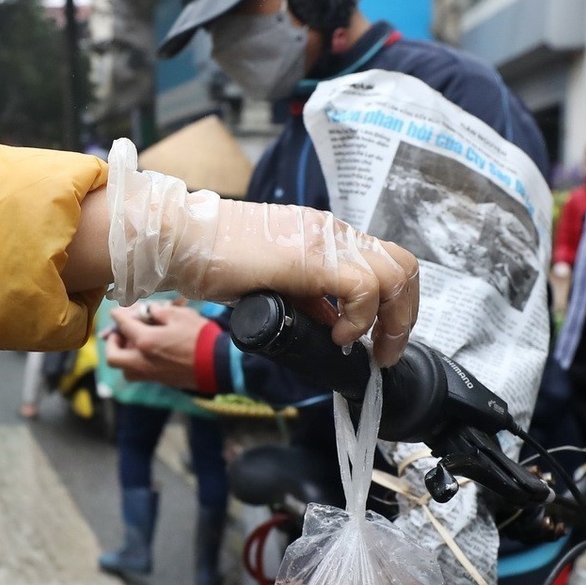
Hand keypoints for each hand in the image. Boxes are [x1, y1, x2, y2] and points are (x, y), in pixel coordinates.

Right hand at [101, 142, 419, 365]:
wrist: (181, 240)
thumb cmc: (212, 260)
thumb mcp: (272, 281)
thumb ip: (304, 295)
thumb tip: (329, 318)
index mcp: (324, 235)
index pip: (383, 260)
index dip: (393, 303)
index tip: (380, 338)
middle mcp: (332, 232)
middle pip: (402, 265)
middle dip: (404, 316)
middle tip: (385, 352)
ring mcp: (326, 241)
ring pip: (395, 274)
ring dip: (392, 321)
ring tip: (371, 350)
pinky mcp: (314, 257)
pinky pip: (365, 287)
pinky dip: (361, 319)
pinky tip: (339, 336)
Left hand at [103, 303, 208, 388]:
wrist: (218, 364)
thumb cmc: (201, 337)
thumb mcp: (180, 315)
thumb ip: (160, 312)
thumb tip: (149, 312)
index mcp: (145, 341)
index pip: (122, 326)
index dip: (117, 316)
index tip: (116, 312)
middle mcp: (142, 361)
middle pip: (113, 357)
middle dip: (112, 343)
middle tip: (120, 334)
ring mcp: (151, 374)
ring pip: (125, 370)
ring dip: (123, 357)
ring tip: (132, 346)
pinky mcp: (161, 381)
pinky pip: (139, 375)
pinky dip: (136, 365)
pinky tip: (148, 355)